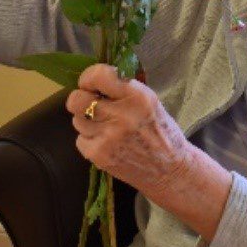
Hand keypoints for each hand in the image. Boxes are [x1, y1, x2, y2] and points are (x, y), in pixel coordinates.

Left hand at [66, 64, 193, 195]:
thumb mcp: (151, 102)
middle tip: (90, 103)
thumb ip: (124, 88)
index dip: (88, 78)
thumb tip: (96, 78)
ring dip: (86, 120)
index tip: (91, 84)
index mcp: (137, 97)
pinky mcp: (98, 155)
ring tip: (104, 125)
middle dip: (80, 99)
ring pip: (76, 119)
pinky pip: (80, 139)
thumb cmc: (162, 133)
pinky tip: (106, 142)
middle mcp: (121, 115)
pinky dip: (89, 139)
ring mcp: (107, 137)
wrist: (170, 171)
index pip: (97, 76)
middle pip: (76, 99)